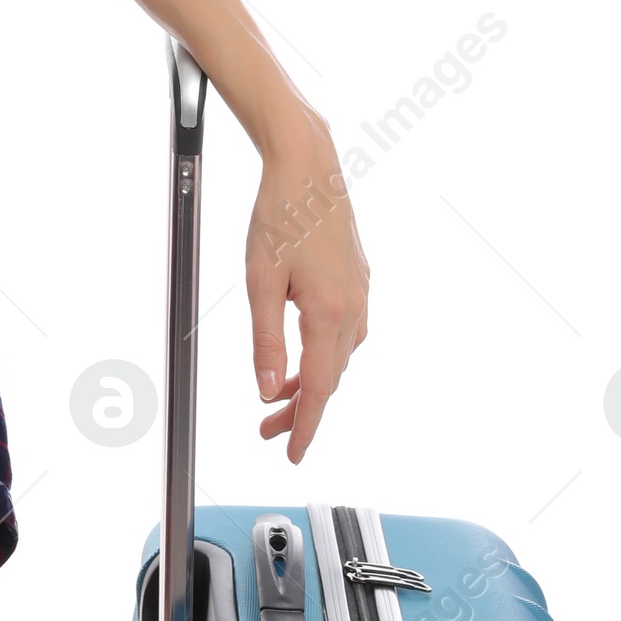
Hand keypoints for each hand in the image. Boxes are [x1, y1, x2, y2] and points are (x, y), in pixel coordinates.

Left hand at [245, 123, 369, 462]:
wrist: (308, 166)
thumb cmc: (280, 215)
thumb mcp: (259, 281)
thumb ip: (266, 341)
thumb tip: (268, 390)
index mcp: (330, 314)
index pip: (320, 389)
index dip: (306, 427)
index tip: (292, 454)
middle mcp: (354, 308)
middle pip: (330, 377)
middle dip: (300, 407)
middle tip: (267, 429)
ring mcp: (360, 292)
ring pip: (338, 355)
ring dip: (311, 378)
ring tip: (278, 393)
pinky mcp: (358, 278)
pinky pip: (344, 330)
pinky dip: (323, 350)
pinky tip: (303, 348)